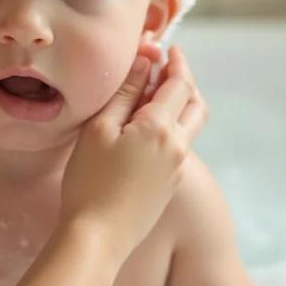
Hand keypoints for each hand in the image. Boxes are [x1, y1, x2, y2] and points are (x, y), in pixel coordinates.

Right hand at [59, 44, 207, 262]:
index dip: (174, 62)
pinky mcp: (169, 185)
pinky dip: (172, 127)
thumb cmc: (90, 180)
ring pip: (190, 127)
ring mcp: (176, 168)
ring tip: (158, 94)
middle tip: (169, 67)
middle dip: (186, 81)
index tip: (167, 48)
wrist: (99, 237)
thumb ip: (125, 93)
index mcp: (161, 128)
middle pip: (196, 104)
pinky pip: (179, 146)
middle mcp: (177, 146)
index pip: (178, 84)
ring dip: (182, 104)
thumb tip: (146, 62)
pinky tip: (147, 129)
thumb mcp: (100, 128)